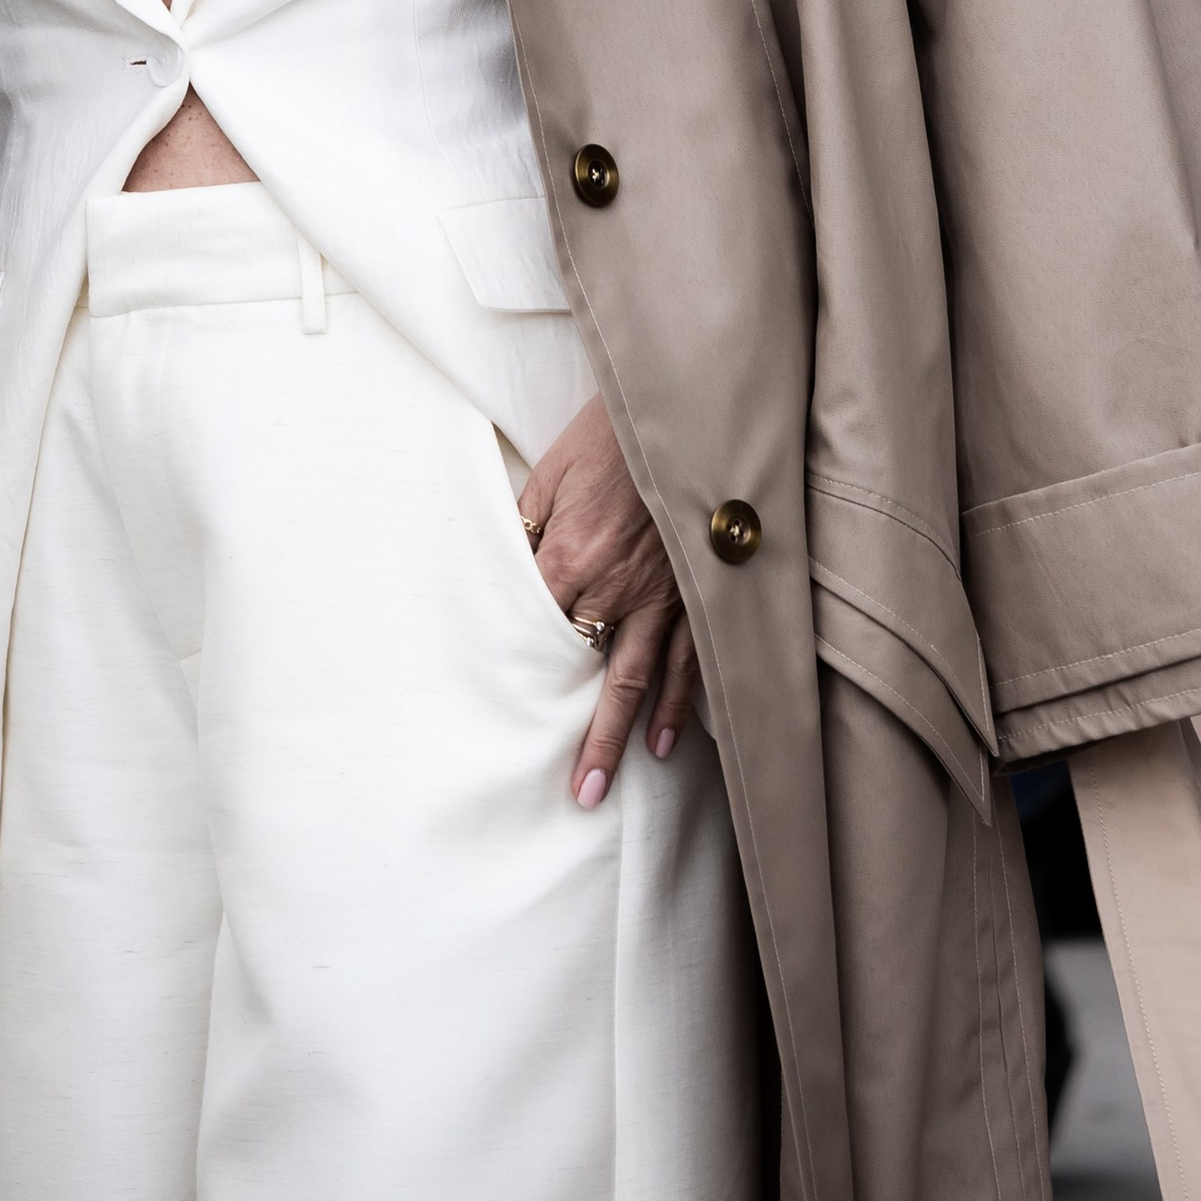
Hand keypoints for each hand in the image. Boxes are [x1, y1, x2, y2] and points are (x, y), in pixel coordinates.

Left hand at [518, 395, 697, 806]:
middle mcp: (615, 586)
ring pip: (640, 678)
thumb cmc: (610, 435)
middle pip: (588, 672)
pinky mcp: (695, 588)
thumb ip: (527, 526)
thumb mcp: (551, 471)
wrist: (677, 407)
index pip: (536, 628)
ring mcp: (663, 593)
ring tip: (608, 781)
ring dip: (624, 734)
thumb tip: (506, 569)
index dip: (521, 666)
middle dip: (582, 735)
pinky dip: (679, 701)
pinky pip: (688, 656)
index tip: (505, 709)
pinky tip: (666, 738)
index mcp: (570, 555)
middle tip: (576, 793)